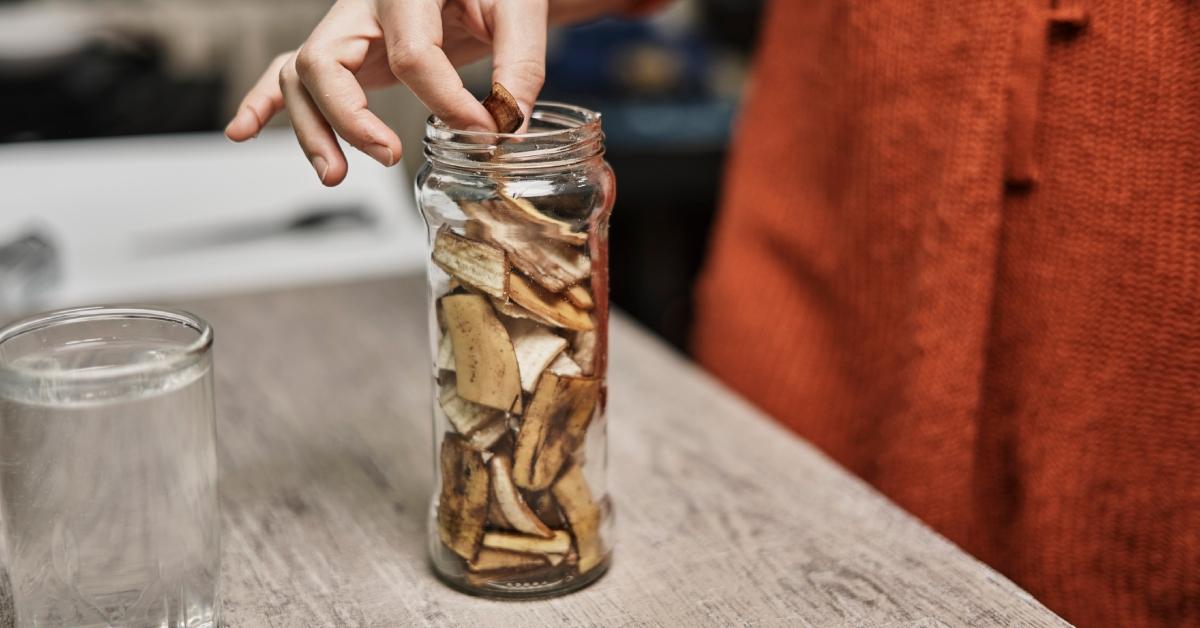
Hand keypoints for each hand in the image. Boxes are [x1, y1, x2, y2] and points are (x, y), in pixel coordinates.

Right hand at [224, 0, 548, 185]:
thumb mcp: (520, 8)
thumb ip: (520, 62)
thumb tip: (507, 124)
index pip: (413, 53)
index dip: (446, 101)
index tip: (482, 132)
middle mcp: (364, 4)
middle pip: (327, 61)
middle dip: (349, 118)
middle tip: (388, 155)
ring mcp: (346, 26)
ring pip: (302, 74)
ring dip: (311, 128)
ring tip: (334, 175)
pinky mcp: (344, 48)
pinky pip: (289, 70)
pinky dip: (264, 102)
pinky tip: (244, 131)